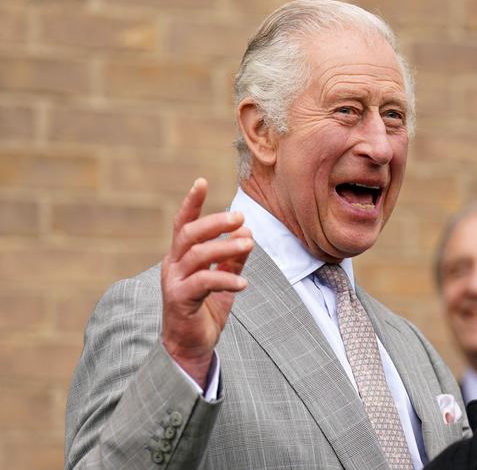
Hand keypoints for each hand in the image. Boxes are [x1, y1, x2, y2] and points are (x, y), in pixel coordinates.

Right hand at [161, 178, 252, 387]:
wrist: (191, 347)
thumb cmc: (205, 311)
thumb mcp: (223, 280)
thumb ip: (233, 259)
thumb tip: (247, 233)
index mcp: (181, 257)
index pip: (183, 224)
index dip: (191, 203)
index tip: (202, 181)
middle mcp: (173, 265)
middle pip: (188, 234)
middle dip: (214, 222)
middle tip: (240, 217)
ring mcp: (174, 283)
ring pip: (197, 256)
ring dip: (225, 248)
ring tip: (249, 243)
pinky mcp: (180, 301)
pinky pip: (204, 283)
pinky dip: (226, 280)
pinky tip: (243, 284)